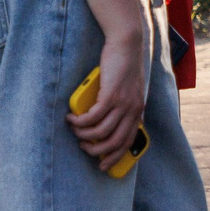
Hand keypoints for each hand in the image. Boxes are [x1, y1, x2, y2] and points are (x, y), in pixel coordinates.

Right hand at [68, 35, 149, 173]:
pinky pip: (91, 118)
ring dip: (83, 135)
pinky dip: (79, 122)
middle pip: (114, 142)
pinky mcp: (110, 95)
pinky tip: (72, 118)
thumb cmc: (125, 66)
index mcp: (138, 111)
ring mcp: (123, 103)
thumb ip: (123, 105)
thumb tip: (111, 121)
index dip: (114, 156)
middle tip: (83, 147)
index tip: (103, 165)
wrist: (127, 45)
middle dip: (96, 151)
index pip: (128, 141)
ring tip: (75, 130)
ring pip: (100, 132)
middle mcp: (133, 110)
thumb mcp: (129, 89)